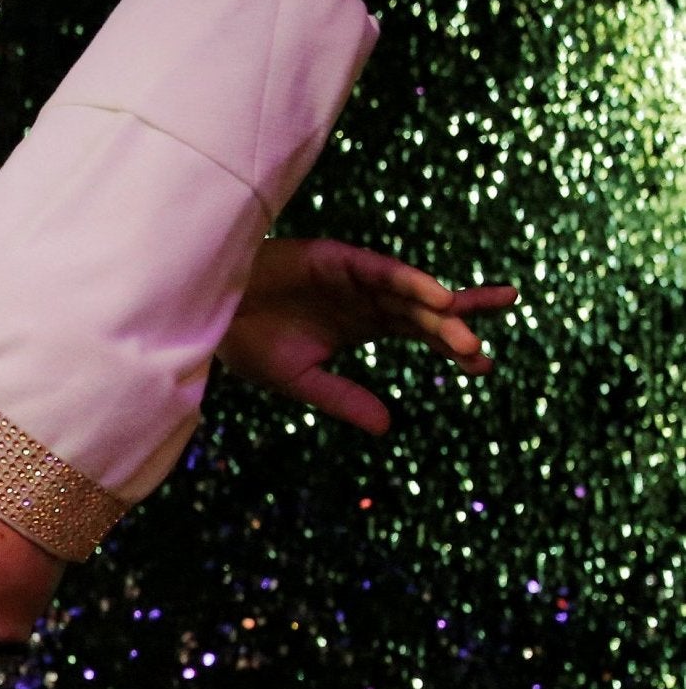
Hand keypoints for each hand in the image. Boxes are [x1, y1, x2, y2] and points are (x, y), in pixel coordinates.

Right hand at [215, 238, 518, 434]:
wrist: (206, 310)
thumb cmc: (246, 342)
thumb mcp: (300, 380)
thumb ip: (344, 399)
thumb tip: (388, 429)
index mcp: (361, 324)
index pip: (419, 332)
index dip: (451, 344)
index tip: (482, 365)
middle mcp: (366, 298)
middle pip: (426, 310)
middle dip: (459, 327)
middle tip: (482, 357)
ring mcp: (354, 276)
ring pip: (411, 292)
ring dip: (440, 311)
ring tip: (467, 333)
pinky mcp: (337, 259)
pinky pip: (383, 271)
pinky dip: (412, 282)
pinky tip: (438, 297)